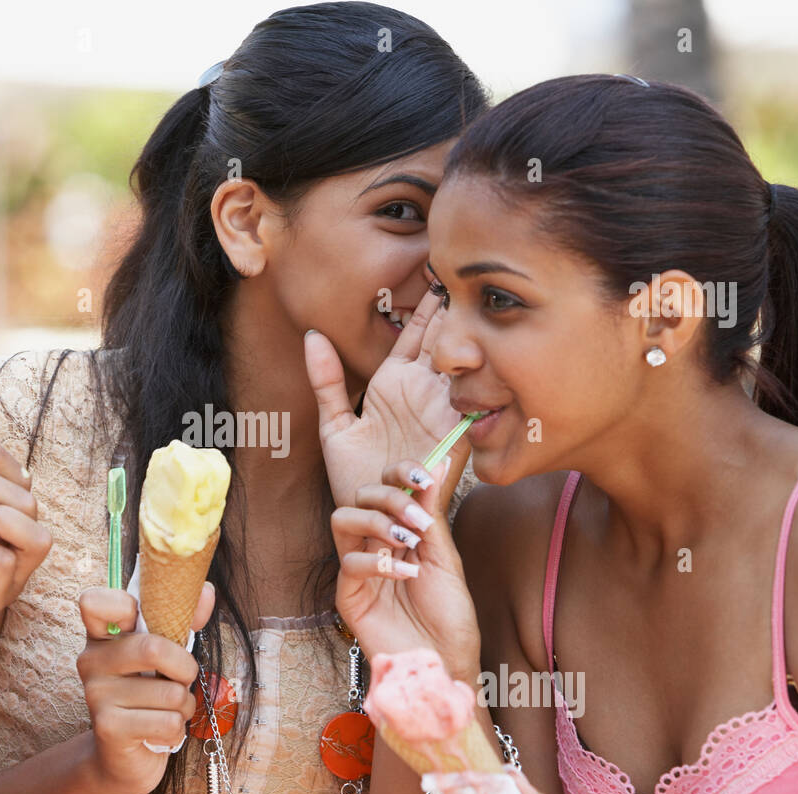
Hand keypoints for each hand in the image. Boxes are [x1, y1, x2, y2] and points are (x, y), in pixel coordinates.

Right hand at [76, 584, 213, 793]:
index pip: (95, 602)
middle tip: (181, 680)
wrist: (124, 757)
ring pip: (170, 692)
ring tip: (168, 711)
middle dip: (184, 669)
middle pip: (154, 648)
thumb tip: (205, 591)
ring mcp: (96, 695)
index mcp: (101, 636)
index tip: (143, 621)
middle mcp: (91, 661)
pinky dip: (177, 729)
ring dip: (184, 705)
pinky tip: (160, 732)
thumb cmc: (149, 696)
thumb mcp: (166, 655)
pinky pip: (168, 721)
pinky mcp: (108, 728)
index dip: (124, 604)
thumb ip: (183, 621)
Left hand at [306, 287, 461, 507]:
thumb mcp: (334, 427)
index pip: (414, 334)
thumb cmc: (356, 483)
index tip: (435, 265)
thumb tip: (313, 335)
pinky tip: (484, 342)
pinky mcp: (457, 434)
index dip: (425, 303)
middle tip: (465, 265)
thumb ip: (325, 381)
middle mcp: (423, 393)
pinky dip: (480, 373)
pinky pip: (473, 397)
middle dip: (455, 305)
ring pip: (462, 361)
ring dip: (470, 330)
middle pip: (445, 338)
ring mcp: (443, 411)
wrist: (374, 524)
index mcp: (394, 385)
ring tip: (478, 291)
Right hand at [331, 452, 480, 676]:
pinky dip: (379, 563)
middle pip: (359, 496)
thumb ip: (432, 513)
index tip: (424, 477)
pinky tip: (407, 576)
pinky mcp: (349, 596)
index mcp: (399, 531)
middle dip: (390, 498)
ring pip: (342, 519)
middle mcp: (374, 544)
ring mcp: (359, 570)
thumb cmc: (449, 616)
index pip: (384, 484)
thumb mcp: (445, 557)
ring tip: (408, 542)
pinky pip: (349, 564)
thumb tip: (438, 462)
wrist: (446, 662)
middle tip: (419, 520)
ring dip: (376, 522)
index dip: (399, 472)